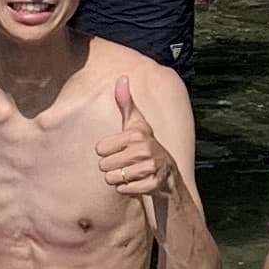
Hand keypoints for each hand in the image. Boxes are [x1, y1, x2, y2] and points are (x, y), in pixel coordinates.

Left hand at [96, 78, 168, 197]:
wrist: (168, 173)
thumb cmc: (145, 145)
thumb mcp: (136, 124)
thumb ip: (125, 102)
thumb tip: (122, 78)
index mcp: (136, 133)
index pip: (100, 149)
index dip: (107, 151)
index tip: (120, 149)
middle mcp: (144, 149)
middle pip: (104, 165)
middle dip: (112, 167)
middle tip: (126, 163)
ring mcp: (150, 168)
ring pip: (113, 179)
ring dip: (119, 179)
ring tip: (131, 173)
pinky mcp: (152, 184)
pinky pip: (124, 190)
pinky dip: (127, 189)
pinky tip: (137, 182)